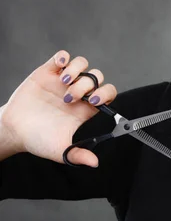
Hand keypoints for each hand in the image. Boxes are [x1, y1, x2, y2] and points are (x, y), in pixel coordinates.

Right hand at [0, 50, 116, 166]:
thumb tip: (95, 163)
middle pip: (96, 77)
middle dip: (88, 84)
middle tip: (71, 97)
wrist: (13, 130)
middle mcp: (78, 93)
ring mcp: (63, 81)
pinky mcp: (47, 73)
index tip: (94, 101)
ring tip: (64, 82)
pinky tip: (59, 65)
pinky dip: (64, 57)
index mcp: (85, 108)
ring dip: (77, 70)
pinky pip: (62, 57)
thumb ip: (77, 155)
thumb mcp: (60, 150)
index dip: (106, 93)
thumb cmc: (38, 139)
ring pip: (82, 65)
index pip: (107, 94)